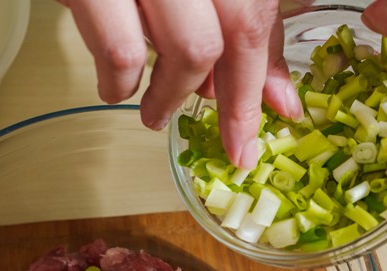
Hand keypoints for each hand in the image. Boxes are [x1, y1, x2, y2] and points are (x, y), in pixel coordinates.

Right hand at [58, 0, 301, 168]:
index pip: (259, 12)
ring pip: (190, 48)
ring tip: (154, 114)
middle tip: (230, 142)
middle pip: (239, 31)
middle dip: (237, 103)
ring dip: (171, 96)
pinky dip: (120, 83)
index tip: (271, 115)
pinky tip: (114, 87)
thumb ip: (230, 17)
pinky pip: (122, 50)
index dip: (267, 72)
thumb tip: (264, 87)